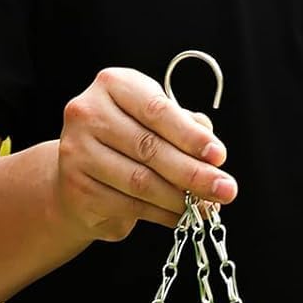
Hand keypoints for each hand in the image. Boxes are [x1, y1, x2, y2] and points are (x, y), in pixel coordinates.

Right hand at [53, 65, 237, 241]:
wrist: (79, 178)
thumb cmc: (124, 145)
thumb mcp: (153, 124)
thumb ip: (183, 127)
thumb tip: (213, 152)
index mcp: (112, 85)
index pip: (156, 109)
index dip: (190, 135)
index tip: (219, 156)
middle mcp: (88, 113)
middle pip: (149, 148)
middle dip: (193, 172)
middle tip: (225, 189)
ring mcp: (77, 152)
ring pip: (140, 181)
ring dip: (179, 198)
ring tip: (205, 207)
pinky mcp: (77, 188)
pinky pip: (129, 205)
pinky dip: (161, 214)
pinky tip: (180, 216)